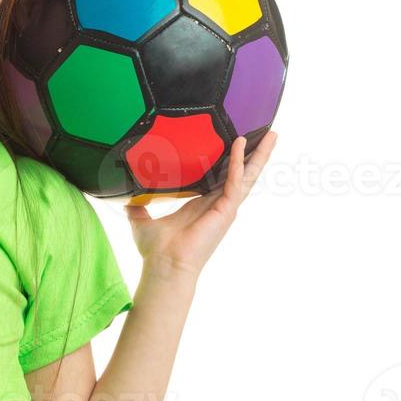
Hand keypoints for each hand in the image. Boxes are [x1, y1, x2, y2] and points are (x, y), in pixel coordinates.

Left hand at [124, 131, 277, 277]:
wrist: (163, 265)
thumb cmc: (156, 251)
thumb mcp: (142, 223)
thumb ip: (139, 209)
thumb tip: (128, 202)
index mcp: (203, 205)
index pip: (223, 177)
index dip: (233, 161)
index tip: (240, 143)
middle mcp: (219, 205)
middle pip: (243, 174)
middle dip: (256, 155)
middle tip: (269, 135)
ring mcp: (225, 208)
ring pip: (248, 176)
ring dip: (259, 156)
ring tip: (272, 136)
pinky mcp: (225, 210)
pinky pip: (235, 181)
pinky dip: (238, 163)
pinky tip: (241, 145)